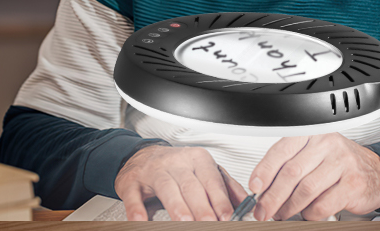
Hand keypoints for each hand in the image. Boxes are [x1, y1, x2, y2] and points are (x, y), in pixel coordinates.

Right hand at [115, 145, 248, 220]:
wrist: (141, 156)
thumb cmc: (176, 168)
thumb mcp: (204, 171)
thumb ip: (226, 186)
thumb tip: (247, 204)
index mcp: (198, 159)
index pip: (212, 180)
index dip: (220, 200)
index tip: (228, 216)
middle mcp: (176, 163)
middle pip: (191, 186)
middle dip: (202, 207)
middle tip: (209, 223)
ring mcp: (153, 171)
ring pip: (167, 188)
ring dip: (177, 207)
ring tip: (185, 222)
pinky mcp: (132, 182)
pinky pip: (135, 196)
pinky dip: (137, 210)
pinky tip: (142, 221)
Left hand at [248, 133, 379, 220]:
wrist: (377, 173)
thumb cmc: (340, 165)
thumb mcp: (315, 157)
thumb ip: (291, 166)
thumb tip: (263, 188)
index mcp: (313, 134)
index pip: (282, 150)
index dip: (264, 170)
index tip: (255, 187)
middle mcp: (327, 144)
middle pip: (291, 173)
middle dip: (272, 196)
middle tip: (263, 210)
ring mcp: (342, 163)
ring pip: (306, 190)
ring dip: (289, 207)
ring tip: (282, 214)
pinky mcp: (353, 184)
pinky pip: (323, 204)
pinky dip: (310, 213)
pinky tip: (307, 213)